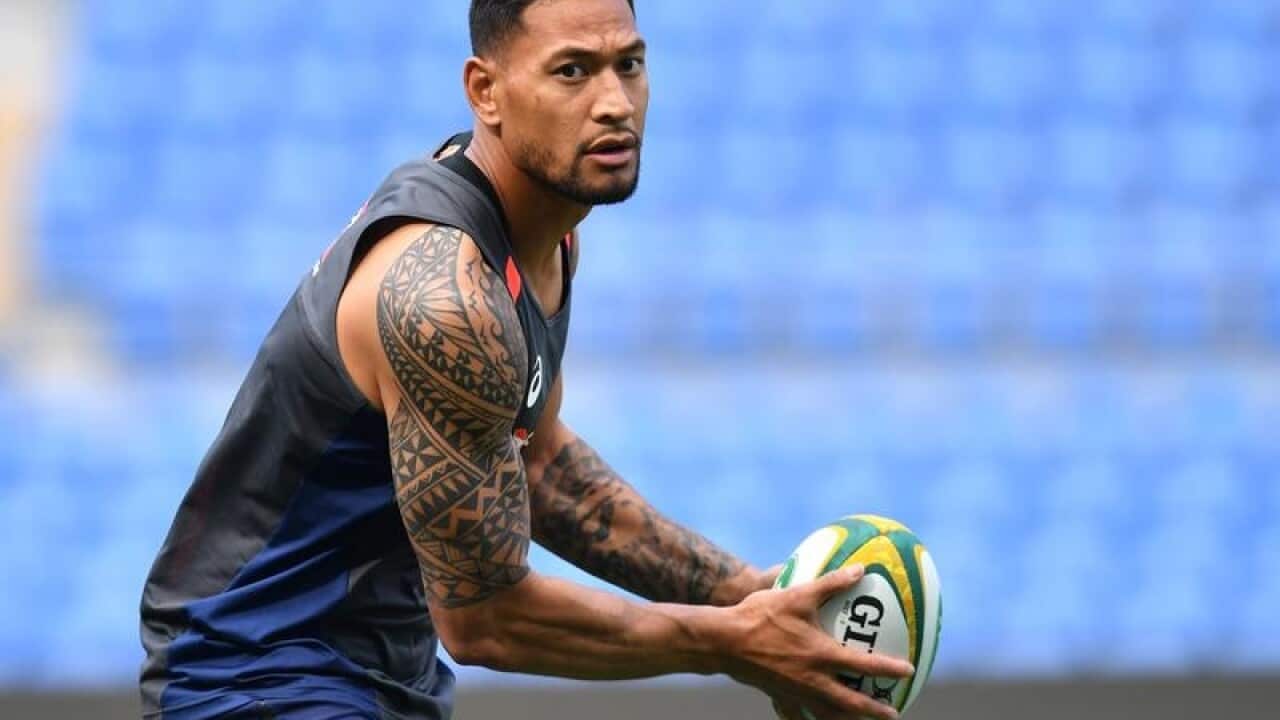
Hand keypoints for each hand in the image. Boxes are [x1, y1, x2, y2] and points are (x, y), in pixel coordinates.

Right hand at [717, 565, 913, 719]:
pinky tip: (813, 717)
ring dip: (846, 718)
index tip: (909, 671)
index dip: (889, 670)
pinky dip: (809, 717)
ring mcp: (794, 691)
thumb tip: (859, 570)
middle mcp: (812, 680)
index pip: (865, 666)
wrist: (724, 641)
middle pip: (851, 703)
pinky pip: (798, 713)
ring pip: (826, 713)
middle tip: (892, 713)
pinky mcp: (778, 695)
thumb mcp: (798, 594)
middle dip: (873, 710)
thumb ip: (831, 583)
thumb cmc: (760, 615)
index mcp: (821, 656)